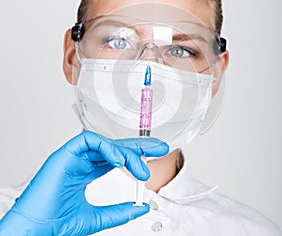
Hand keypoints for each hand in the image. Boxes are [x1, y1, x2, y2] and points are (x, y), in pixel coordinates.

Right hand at [0, 131, 168, 234]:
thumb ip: (119, 211)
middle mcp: (82, 161)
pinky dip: (106, 148)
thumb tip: (141, 207)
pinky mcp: (64, 153)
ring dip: (125, 152)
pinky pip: (89, 141)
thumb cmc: (57, 223)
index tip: (155, 156)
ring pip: (105, 143)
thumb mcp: (97, 217)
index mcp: (87, 171)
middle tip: (160, 148)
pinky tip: (119, 161)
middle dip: (138, 146)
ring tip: (140, 167)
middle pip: (115, 147)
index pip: (116, 157)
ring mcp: (73, 156)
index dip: (135, 155)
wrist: (35, 231)